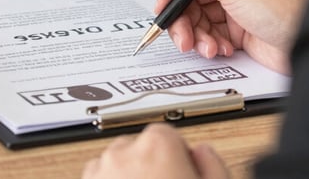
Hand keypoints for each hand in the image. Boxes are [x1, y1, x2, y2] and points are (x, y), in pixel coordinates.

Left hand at [81, 124, 228, 178]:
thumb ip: (211, 162)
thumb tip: (201, 151)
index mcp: (158, 145)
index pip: (168, 134)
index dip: (178, 155)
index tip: (184, 171)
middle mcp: (124, 152)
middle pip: (140, 145)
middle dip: (153, 163)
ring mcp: (101, 170)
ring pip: (116, 162)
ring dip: (130, 174)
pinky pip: (98, 176)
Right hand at [154, 0, 308, 73]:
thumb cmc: (288, 9)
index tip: (164, 2)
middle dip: (183, 15)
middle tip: (181, 35)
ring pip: (195, 14)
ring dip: (195, 33)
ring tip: (206, 47)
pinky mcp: (235, 24)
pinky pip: (207, 31)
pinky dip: (208, 42)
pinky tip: (221, 49)